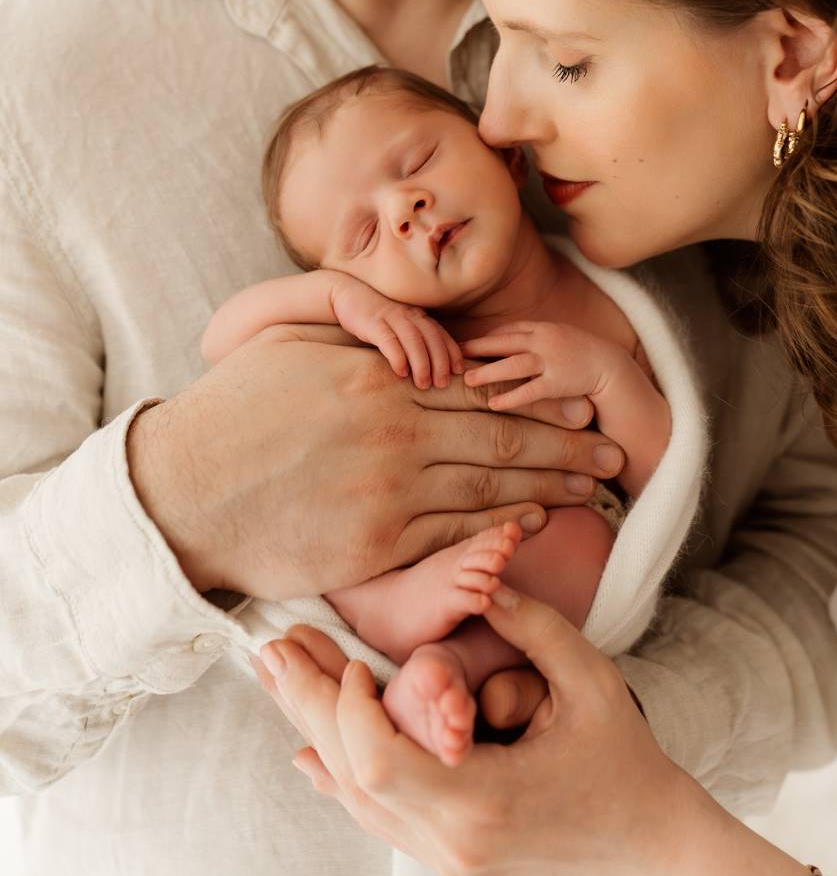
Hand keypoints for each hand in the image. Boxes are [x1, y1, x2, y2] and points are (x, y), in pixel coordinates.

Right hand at [127, 324, 624, 598]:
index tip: (581, 404)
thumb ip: (366, 330)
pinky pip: (455, 535)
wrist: (184, 491)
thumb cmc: (237, 410)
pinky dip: (503, 528)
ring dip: (551, 488)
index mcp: (382, 376)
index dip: (540, 398)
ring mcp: (390, 490)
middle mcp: (397, 429)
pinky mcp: (377, 545)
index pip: (483, 388)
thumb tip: (427, 343)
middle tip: (612, 453)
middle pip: (504, 439)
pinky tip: (537, 522)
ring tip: (592, 488)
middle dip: (567, 446)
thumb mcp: (295, 338)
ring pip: (492, 489)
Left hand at [252, 589, 685, 875]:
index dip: (349, 709)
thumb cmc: (623, 757)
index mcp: (483, 799)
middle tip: (274, 650)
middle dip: (309, 708)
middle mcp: (452, 839)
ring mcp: (446, 855)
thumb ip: (532, 628)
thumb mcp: (590, 679)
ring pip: (355, 798)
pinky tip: (305, 749)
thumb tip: (481, 581)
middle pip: (352, 777)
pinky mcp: (447, 853)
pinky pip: (377, 816)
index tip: (349, 660)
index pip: (380, 763)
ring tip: (280, 678)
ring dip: (316, 733)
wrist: (646, 840)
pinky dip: (338, 775)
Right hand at [332, 277, 463, 389]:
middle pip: (431, 338)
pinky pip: (389, 340)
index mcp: (418, 315)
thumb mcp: (400, 323)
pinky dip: (397, 357)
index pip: (441, 334)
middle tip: (442, 384)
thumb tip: (431, 364)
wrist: (347, 293)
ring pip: (413, 340)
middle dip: (440, 362)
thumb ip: (415, 337)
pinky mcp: (373, 323)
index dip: (452, 352)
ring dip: (421, 364)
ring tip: (424, 384)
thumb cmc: (376, 314)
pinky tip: (401, 373)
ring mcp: (391, 317)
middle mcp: (409, 314)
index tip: (459, 371)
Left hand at [463, 322, 609, 411]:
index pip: (506, 331)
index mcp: (542, 328)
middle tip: (453, 356)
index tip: (464, 346)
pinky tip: (492, 404)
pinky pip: (530, 391)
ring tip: (467, 380)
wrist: (610, 368)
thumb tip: (502, 344)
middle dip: (477, 349)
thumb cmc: (579, 354)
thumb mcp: (555, 338)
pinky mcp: (559, 383)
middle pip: (503, 343)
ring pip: (513, 365)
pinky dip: (510, 398)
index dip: (484, 339)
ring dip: (488, 372)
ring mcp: (552, 361)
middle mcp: (545, 340)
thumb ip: (531, 338)